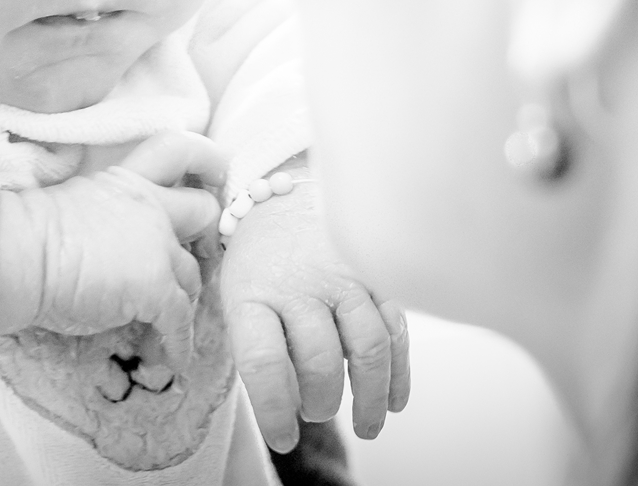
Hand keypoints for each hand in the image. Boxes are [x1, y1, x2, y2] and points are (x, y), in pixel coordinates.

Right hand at [0, 131, 226, 367]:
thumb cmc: (30, 233)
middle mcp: (151, 206)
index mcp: (127, 180)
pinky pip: (179, 320)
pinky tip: (170, 359)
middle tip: (200, 259)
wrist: (20, 254)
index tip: (214, 176)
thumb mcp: (80, 206)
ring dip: (187, 302)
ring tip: (169, 328)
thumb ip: (111, 218)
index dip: (205, 160)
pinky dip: (178, 343)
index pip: (177, 150)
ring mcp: (157, 246)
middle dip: (208, 237)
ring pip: (193, 275)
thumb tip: (118, 251)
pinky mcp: (155, 287)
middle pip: (205, 210)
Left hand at [219, 163, 409, 452]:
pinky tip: (395, 400)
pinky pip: (395, 330)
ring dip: (370, 397)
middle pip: (320, 359)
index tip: (284, 439)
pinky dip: (399, 373)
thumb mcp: (238, 301)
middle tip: (316, 414)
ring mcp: (342, 278)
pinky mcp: (374, 276)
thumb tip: (287, 410)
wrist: (282, 200)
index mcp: (253, 294)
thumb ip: (259, 351)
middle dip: (321, 402)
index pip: (264, 363)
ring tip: (367, 426)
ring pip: (367, 348)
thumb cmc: (257, 265)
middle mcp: (299, 285)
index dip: (276, 410)